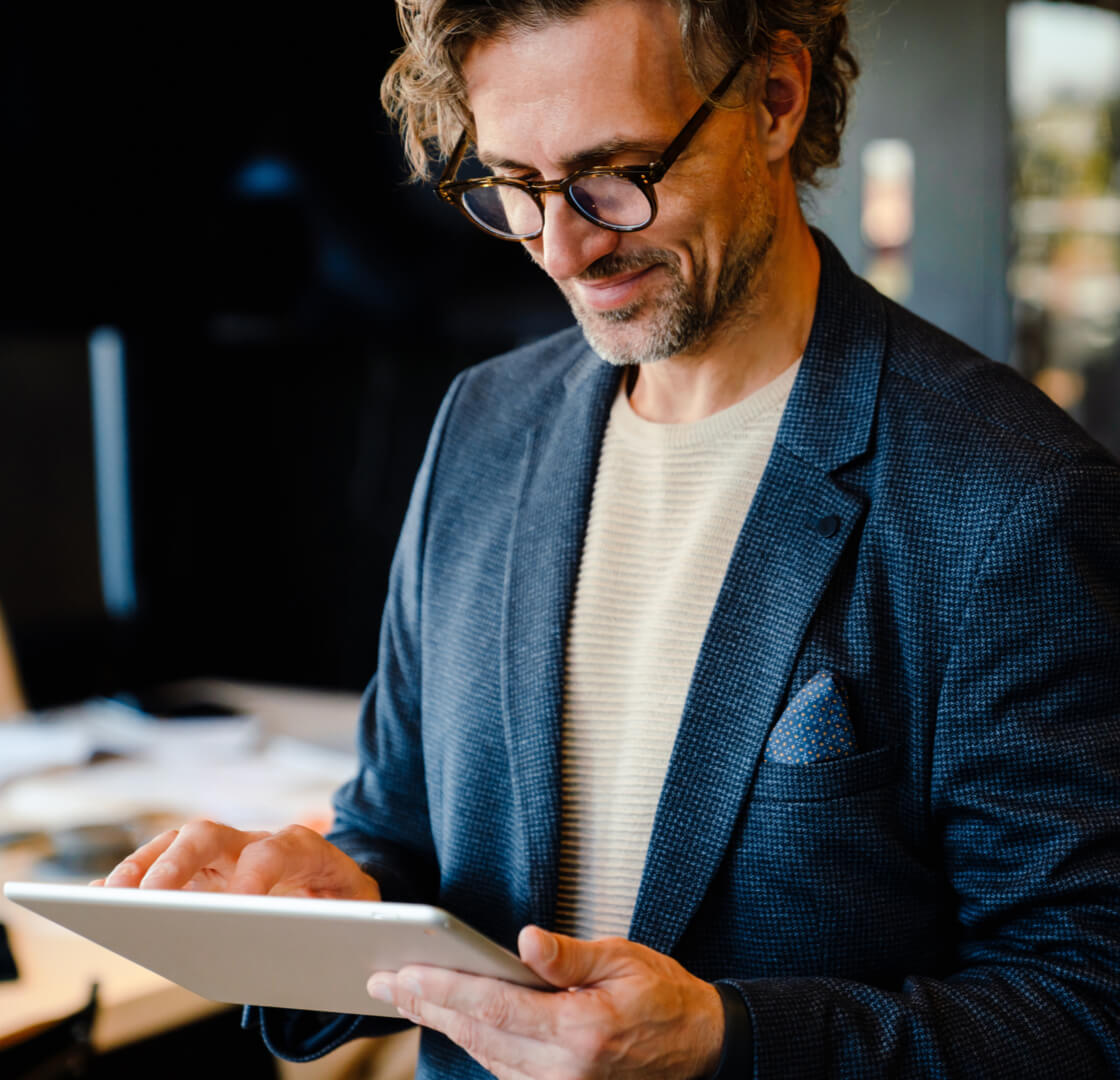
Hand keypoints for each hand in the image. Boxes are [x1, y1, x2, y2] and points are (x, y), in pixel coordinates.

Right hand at [93, 819, 380, 899]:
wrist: (340, 882)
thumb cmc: (346, 898)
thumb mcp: (359, 907)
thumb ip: (346, 916)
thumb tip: (329, 934)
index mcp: (301, 849)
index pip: (274, 851)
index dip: (252, 875)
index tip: (233, 906)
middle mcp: (254, 843)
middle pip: (211, 834)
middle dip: (178, 861)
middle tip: (150, 897)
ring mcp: (223, 855)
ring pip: (177, 845)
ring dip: (142, 868)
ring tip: (111, 898)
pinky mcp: (200, 872)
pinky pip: (161, 866)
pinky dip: (131, 879)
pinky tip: (102, 898)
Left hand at [367, 926, 723, 1079]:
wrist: (700, 1049)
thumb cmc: (664, 995)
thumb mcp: (625, 959)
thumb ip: (569, 955)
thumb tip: (523, 940)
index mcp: (579, 1032)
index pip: (493, 1008)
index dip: (442, 988)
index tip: (401, 972)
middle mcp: (562, 1071)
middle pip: (477, 1034)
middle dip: (425, 1005)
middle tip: (381, 980)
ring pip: (483, 1054)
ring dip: (440, 1023)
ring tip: (404, 993)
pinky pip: (501, 1067)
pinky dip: (471, 1039)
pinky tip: (449, 1017)